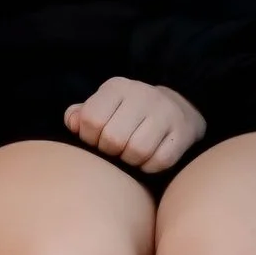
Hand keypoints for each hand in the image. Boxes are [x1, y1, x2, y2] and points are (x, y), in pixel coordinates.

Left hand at [64, 77, 203, 173]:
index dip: (89, 138)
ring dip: (130, 161)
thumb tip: (72, 123)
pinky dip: (149, 167)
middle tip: (115, 150)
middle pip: (113, 139)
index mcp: (117, 87)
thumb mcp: (102, 106)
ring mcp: (165, 112)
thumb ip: (80, 115)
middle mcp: (142, 95)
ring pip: (137, 151)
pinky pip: (160, 161)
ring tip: (129, 154)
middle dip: (110, 152)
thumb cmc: (127, 113)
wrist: (176, 107)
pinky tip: (147, 159)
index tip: (96, 140)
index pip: (91, 119)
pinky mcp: (183, 131)